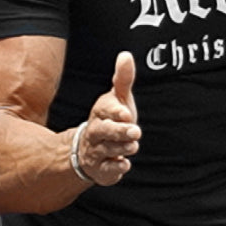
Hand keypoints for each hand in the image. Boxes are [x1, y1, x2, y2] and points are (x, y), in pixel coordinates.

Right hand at [76, 51, 141, 186]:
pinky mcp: (101, 168)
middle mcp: (96, 131)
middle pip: (104, 131)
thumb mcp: (117, 98)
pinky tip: (124, 165)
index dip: (116, 112)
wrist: (89, 149)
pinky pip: (106, 169)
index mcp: (101, 112)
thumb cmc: (110, 120)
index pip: (106, 110)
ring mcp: (97, 150)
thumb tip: (126, 55)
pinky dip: (115, 168)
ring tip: (133, 146)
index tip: (126, 113)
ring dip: (121, 148)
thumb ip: (123, 79)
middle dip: (119, 131)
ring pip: (107, 150)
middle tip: (136, 131)